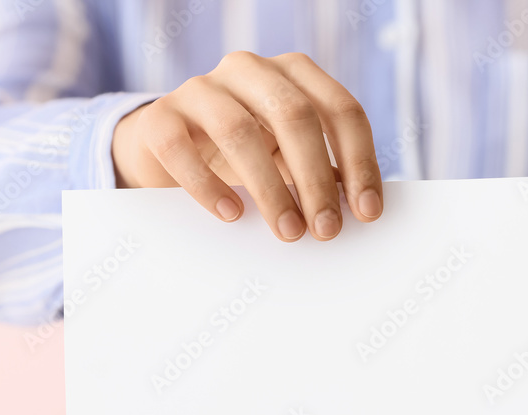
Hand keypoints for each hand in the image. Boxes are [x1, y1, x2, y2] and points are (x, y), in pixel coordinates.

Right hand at [111, 51, 382, 241]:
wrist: (167, 148)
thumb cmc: (241, 155)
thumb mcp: (286, 158)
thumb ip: (320, 172)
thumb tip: (358, 209)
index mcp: (292, 74)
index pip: (340, 110)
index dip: (359, 162)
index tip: (366, 212)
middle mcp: (249, 70)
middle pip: (294, 116)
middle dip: (316, 178)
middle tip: (326, 229)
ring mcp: (200, 89)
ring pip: (239, 131)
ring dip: (270, 188)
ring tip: (287, 231)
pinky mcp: (160, 117)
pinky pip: (182, 149)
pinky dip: (209, 186)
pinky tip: (231, 214)